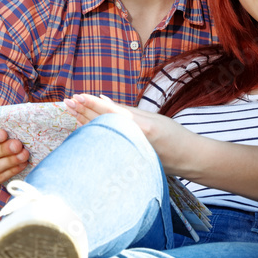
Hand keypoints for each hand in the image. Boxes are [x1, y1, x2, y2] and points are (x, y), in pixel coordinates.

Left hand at [65, 93, 197, 172]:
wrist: (190, 160)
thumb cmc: (174, 136)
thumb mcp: (152, 118)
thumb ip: (126, 111)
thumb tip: (102, 101)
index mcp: (141, 126)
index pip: (110, 113)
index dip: (92, 104)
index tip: (77, 96)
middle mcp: (134, 140)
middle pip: (102, 123)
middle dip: (83, 111)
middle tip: (67, 102)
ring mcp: (130, 152)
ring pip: (102, 134)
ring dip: (84, 121)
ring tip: (71, 110)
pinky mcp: (129, 160)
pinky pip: (107, 145)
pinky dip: (95, 134)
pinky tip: (83, 127)